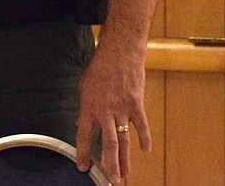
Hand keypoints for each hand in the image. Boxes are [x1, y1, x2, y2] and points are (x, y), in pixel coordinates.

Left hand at [74, 36, 149, 183]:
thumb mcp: (84, 86)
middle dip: (109, 164)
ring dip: (125, 159)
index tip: (82, 166)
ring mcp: (122, 109)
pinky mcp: (136, 104)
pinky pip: (141, 125)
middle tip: (111, 180)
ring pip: (124, 140)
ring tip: (125, 174)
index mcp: (89, 107)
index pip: (83, 135)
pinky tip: (145, 150)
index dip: (82, 152)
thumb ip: (84, 108)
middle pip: (107, 144)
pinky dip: (144, 138)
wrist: (119, 52)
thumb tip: (78, 123)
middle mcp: (105, 112)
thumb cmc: (100, 68)